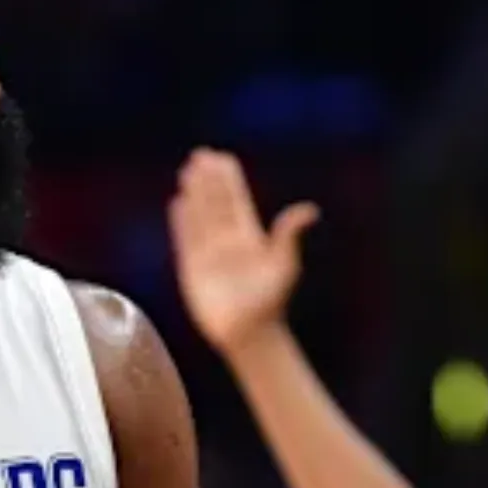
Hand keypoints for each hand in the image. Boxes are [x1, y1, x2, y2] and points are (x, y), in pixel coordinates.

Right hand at [169, 148, 320, 357]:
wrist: (250, 333)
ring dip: (194, 194)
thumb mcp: (285, 265)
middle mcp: (229, 241)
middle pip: (216, 203)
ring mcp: (210, 253)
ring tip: (188, 171)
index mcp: (250, 237)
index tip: (220, 157)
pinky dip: (182, 222)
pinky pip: (185, 240)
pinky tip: (178, 204)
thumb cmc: (271, 301)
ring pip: (200, 216)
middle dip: (208, 180)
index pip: (236, 200)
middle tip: (200, 154)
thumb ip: (289, 235)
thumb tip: (310, 209)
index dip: (228, 179)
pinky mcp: (193, 269)